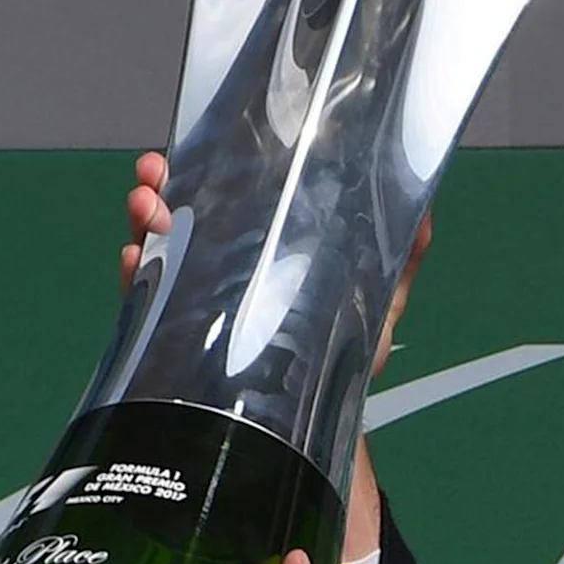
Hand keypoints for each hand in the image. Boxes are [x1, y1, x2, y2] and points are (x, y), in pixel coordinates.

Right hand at [114, 149, 430, 378]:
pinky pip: (148, 299)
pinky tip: (137, 264)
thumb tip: (425, 212)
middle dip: (162, 184)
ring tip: (147, 210)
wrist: (320, 419)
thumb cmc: (344, 349)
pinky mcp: (176, 332)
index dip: (208, 164)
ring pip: (158, 246)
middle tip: (156, 173)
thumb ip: (400, 258)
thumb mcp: (380, 298)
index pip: (229, 191)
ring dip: (144, 221)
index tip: (192, 144)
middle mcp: (223, 261)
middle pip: (183, 210)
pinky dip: (137, 277)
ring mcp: (195, 295)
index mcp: (263, 240)